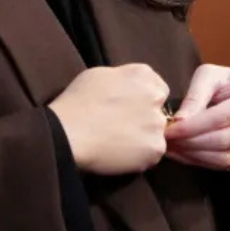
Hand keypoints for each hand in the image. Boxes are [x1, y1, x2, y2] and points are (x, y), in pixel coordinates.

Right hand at [48, 64, 169, 174]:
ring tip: (119, 142)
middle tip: (123, 125)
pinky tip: (120, 153)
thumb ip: (123, 78)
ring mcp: (157, 124)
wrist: (68, 133)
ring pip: (157, 133)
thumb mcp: (100, 74)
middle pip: (160, 110)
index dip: (143, 99)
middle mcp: (155, 97)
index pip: (158, 87)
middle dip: (147, 117)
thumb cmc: (77, 101)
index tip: (130, 108)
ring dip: (144, 137)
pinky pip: (152, 154)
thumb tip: (130, 87)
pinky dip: (140, 156)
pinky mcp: (155, 149)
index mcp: (142, 75)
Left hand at [163, 64, 229, 171]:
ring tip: (173, 149)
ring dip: (196, 157)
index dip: (193, 126)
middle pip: (226, 141)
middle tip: (166, 143)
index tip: (169, 130)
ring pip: (228, 158)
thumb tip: (180, 122)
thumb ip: (195, 96)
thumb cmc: (228, 84)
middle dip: (192, 144)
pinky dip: (206, 164)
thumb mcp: (210, 76)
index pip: (223, 117)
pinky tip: (188, 156)